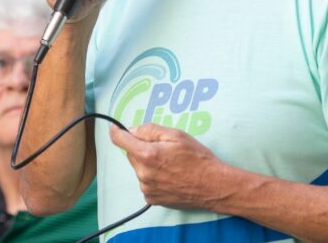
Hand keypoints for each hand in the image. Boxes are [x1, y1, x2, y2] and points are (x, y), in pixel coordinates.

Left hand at [109, 123, 227, 209]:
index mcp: (147, 155)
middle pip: (132, 154)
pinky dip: (153, 177)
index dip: (116, 132)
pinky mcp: (151, 198)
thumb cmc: (197, 158)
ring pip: (139, 168)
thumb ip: (150, 130)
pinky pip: (145, 182)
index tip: (114, 128)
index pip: (121, 140)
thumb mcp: (176, 135)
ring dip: (148, 163)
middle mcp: (143, 173)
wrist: (212, 186)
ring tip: (171, 165)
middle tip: (164, 148)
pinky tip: (170, 176)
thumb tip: (132, 130)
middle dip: (142, 148)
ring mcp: (146, 188)